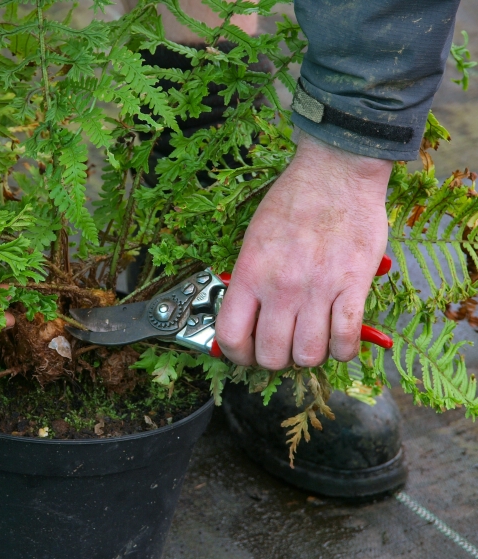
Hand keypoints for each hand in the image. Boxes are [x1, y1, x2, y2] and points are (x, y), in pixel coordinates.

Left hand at [214, 132, 392, 368]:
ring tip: (312, 339)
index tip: (246, 354)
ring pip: (308, 355)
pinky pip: (345, 340)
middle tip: (283, 346)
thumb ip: (249, 281)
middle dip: (276, 359)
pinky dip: (343, 350)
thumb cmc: (292, 202)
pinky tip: (340, 338)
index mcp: (249, 274)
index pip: (231, 337)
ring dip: (309, 355)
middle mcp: (280, 287)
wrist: (335, 171)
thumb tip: (245, 317)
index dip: (237, 356)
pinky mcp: (353, 286)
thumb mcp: (253, 240)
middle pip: (272, 355)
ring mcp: (317, 289)